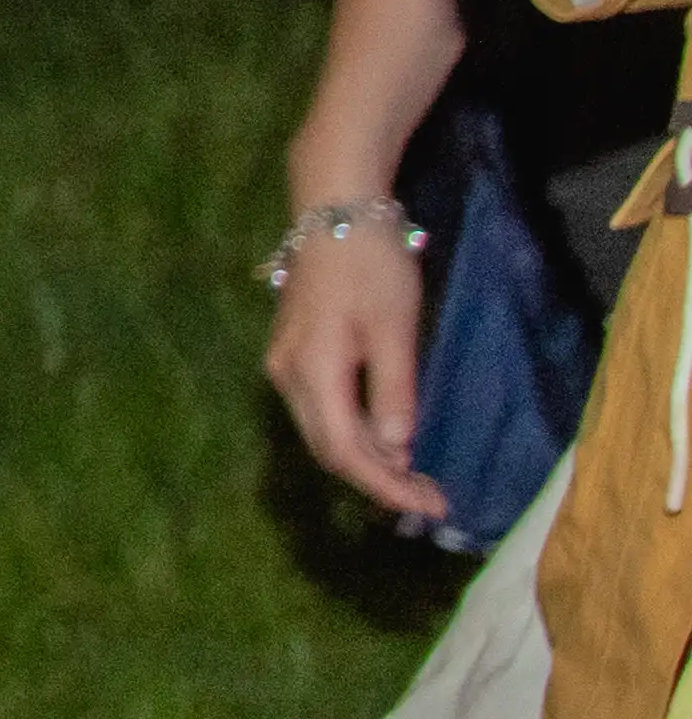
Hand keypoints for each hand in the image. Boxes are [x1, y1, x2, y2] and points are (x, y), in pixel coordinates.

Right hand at [269, 204, 443, 526]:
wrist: (335, 211)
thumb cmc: (370, 266)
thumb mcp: (395, 330)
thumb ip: (393, 393)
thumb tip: (396, 450)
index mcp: (311, 373)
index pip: (346, 451)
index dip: (388, 486)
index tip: (432, 507)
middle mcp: (287, 377)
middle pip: (328, 449)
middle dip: (380, 480)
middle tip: (433, 498)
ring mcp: (285, 365)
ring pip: (323, 433)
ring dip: (368, 461)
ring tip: (417, 477)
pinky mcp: (294, 355)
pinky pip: (322, 412)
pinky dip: (355, 436)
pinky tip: (388, 441)